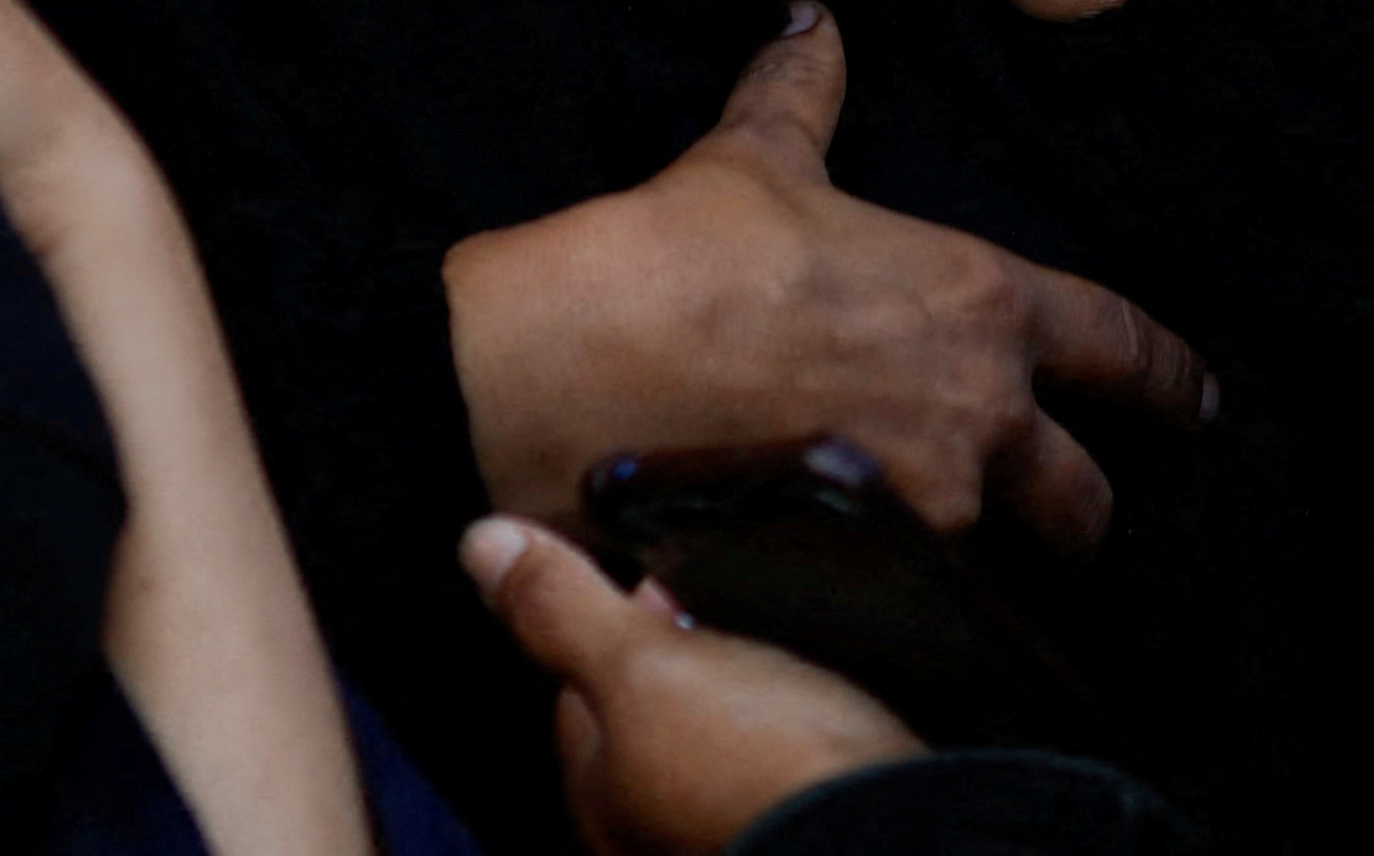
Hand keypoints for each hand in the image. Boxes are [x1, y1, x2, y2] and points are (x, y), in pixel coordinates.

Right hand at [445, 4, 1211, 546]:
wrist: (567, 366)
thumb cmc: (676, 254)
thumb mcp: (752, 158)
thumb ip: (803, 94)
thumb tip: (812, 22)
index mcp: (979, 304)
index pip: (1122, 348)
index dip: (1171, 379)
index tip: (1198, 402)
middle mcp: (978, 417)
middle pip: (1084, 498)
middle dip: (1082, 507)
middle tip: (1062, 508)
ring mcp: (922, 512)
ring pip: (997, 559)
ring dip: (981, 551)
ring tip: (940, 541)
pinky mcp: (853, 578)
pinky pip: (908, 601)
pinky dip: (895, 593)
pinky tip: (857, 580)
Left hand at [463, 515, 922, 855]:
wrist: (891, 834)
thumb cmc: (758, 773)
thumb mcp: (641, 667)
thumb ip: (565, 611)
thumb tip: (483, 546)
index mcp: (604, 793)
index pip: (579, 697)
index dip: (609, 623)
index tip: (653, 577)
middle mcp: (654, 829)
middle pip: (651, 727)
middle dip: (676, 665)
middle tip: (718, 601)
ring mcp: (727, 828)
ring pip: (716, 747)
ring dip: (738, 698)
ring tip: (775, 640)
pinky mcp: (803, 817)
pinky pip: (781, 763)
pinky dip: (792, 729)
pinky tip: (823, 701)